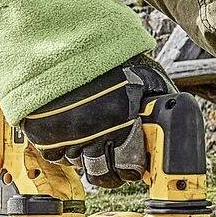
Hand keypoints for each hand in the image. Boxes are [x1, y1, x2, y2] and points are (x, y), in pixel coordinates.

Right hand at [20, 56, 172, 183]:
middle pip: (104, 176)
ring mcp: (67, 136)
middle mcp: (95, 134)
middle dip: (111, 171)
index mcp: (123, 120)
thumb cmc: (105, 55)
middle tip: (113, 158)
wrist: (59, 39)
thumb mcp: (144, 73)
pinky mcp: (43, 135)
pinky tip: (70, 130)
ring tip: (89, 133)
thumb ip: (159, 99)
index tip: (133, 164)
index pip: (130, 168)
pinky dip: (63, 148)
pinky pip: (56, 157)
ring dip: (86, 155)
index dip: (133, 168)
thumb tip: (172, 120)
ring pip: (80, 166)